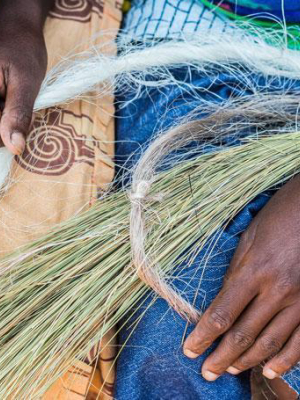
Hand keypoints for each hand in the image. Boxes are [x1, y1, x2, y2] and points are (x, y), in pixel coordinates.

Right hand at [0, 0, 51, 153]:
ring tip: (11, 97)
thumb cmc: (23, 48)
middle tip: (16, 105)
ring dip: (4, 118)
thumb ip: (18, 115)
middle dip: (4, 126)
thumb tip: (15, 148)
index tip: (19, 129)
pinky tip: (6, 97)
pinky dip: (2, 110)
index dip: (3, 137)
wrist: (17, 24)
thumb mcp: (26, 82)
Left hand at [183, 175, 299, 381]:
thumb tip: (223, 302)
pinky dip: (285, 360)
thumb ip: (236, 273)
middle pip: (243, 334)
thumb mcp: (248, 240)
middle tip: (207, 372)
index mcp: (254, 270)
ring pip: (269, 343)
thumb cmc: (277, 219)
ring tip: (229, 370)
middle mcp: (276, 290)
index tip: (191, 350)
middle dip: (221, 356)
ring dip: (247, 362)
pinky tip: (270, 371)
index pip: (222, 314)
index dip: (203, 336)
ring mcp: (299, 300)